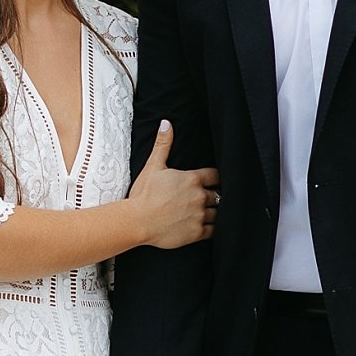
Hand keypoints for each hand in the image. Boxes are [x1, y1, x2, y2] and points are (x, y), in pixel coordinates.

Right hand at [125, 118, 219, 252]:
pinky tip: (207, 226)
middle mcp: (200, 196)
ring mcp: (199, 215)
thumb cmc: (143, 194)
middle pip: (218, 195)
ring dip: (215, 212)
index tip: (213, 182)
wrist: (137, 221)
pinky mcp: (197, 233)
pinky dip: (213, 228)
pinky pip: (214, 230)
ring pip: (218, 213)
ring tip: (208, 212)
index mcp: (192, 179)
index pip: (215, 176)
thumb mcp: (153, 166)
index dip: (215, 179)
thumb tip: (167, 123)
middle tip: (209, 199)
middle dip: (215, 196)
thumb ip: (163, 145)